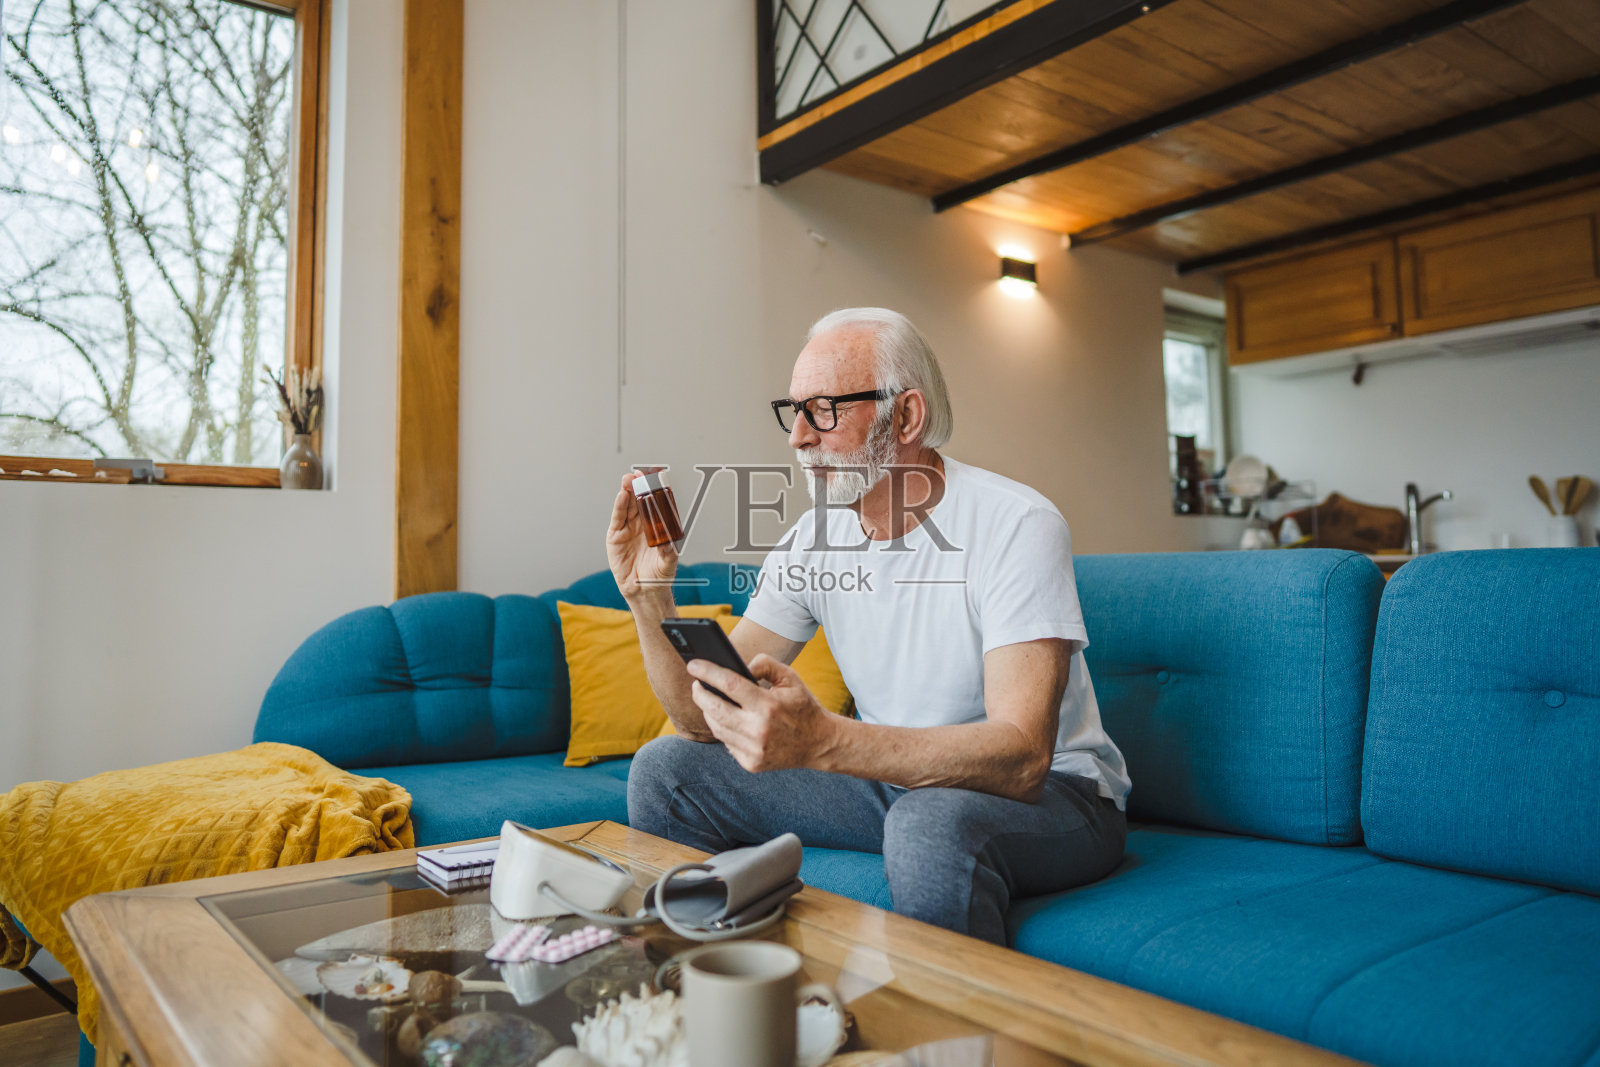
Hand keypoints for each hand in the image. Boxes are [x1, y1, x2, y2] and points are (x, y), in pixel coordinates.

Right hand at [606, 469, 677, 601]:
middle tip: (638, 475)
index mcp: (656, 526)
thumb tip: (669, 542)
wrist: (644, 592)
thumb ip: (668, 552)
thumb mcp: (667, 563)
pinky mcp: (615, 537)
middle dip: (637, 487)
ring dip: (627, 492)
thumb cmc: (658, 575)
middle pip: (638, 501)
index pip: (654, 504)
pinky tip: (621, 496)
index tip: (654, 477)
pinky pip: (617, 519)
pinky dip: (619, 506)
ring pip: (627, 506)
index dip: (653, 491)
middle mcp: (641, 525)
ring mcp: (628, 529)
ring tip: (628, 480)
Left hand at [686, 654, 837, 771]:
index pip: (729, 684)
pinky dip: (723, 728)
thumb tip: (739, 665)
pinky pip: (727, 742)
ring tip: (707, 699)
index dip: (707, 672)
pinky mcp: (751, 763)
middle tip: (696, 683)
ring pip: (717, 727)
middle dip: (699, 694)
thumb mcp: (790, 678)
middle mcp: (758, 730)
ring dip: (708, 711)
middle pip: (715, 708)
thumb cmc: (802, 706)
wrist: (819, 743)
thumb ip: (765, 664)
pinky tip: (725, 718)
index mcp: (768, 706)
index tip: (693, 665)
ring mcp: (753, 750)